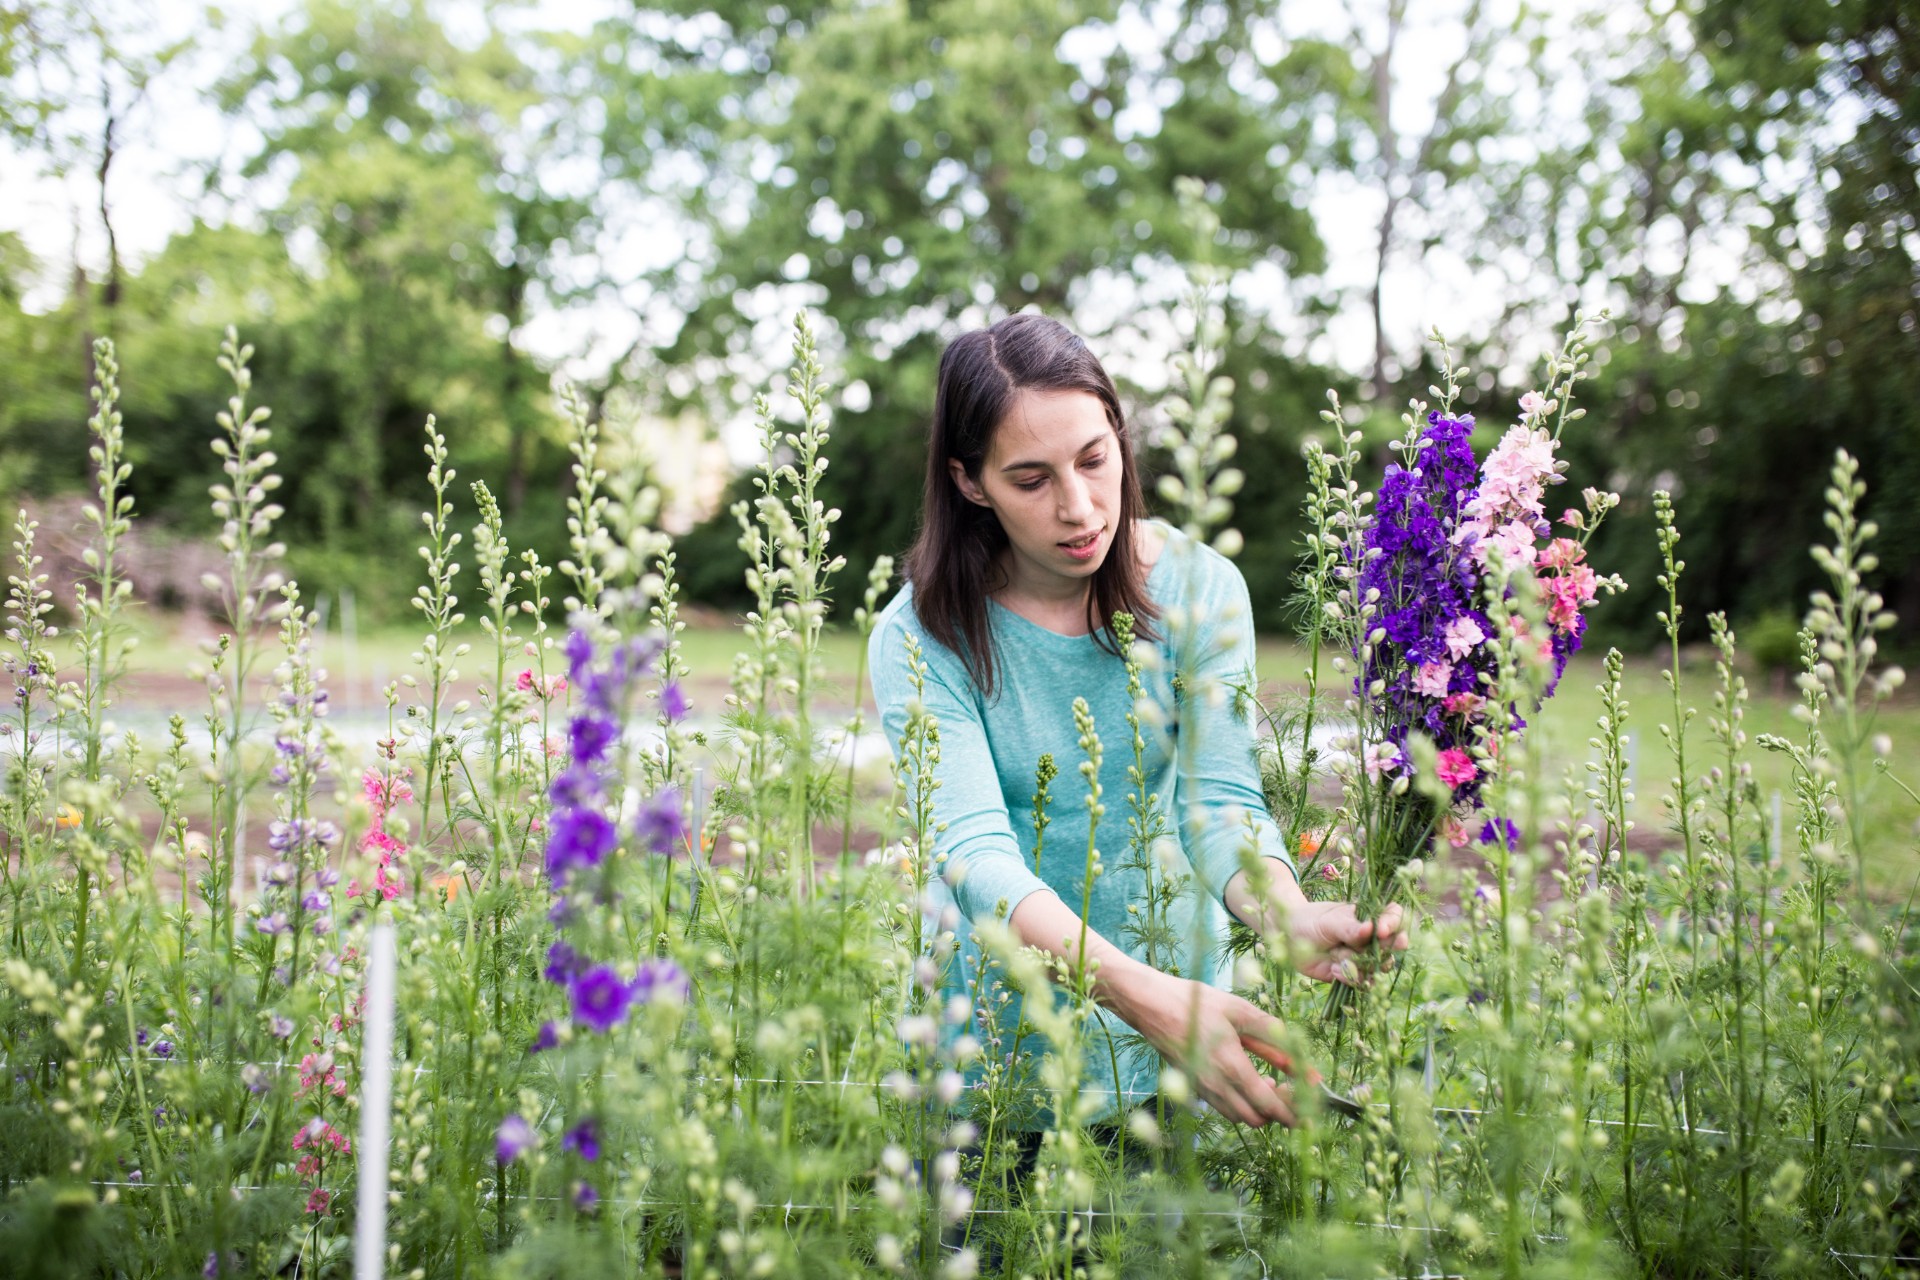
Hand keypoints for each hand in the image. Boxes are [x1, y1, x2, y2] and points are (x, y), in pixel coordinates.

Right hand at [1109, 969, 1314, 1129]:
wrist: (1148, 1004)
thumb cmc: (1194, 1002)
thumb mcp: (1240, 1012)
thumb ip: (1275, 1039)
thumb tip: (1306, 1065)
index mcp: (1231, 1067)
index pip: (1270, 1106)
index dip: (1294, 1115)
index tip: (1311, 1113)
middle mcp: (1216, 1086)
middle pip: (1256, 1119)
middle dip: (1278, 1113)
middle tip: (1291, 1091)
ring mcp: (1202, 1089)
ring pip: (1239, 1116)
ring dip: (1259, 1109)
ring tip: (1269, 1084)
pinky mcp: (1192, 1086)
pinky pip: (1223, 1106)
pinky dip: (1240, 1102)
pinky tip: (1244, 1079)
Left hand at [1284, 899, 1410, 985]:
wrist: (1289, 937)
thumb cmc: (1311, 921)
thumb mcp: (1329, 921)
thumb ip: (1350, 927)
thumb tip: (1371, 928)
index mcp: (1369, 917)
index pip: (1394, 917)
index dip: (1394, 924)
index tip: (1382, 930)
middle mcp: (1371, 939)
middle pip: (1392, 946)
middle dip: (1382, 951)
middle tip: (1365, 951)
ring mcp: (1363, 957)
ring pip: (1378, 968)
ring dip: (1362, 967)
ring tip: (1339, 960)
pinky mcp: (1352, 974)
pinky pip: (1361, 981)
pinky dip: (1348, 977)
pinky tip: (1333, 969)